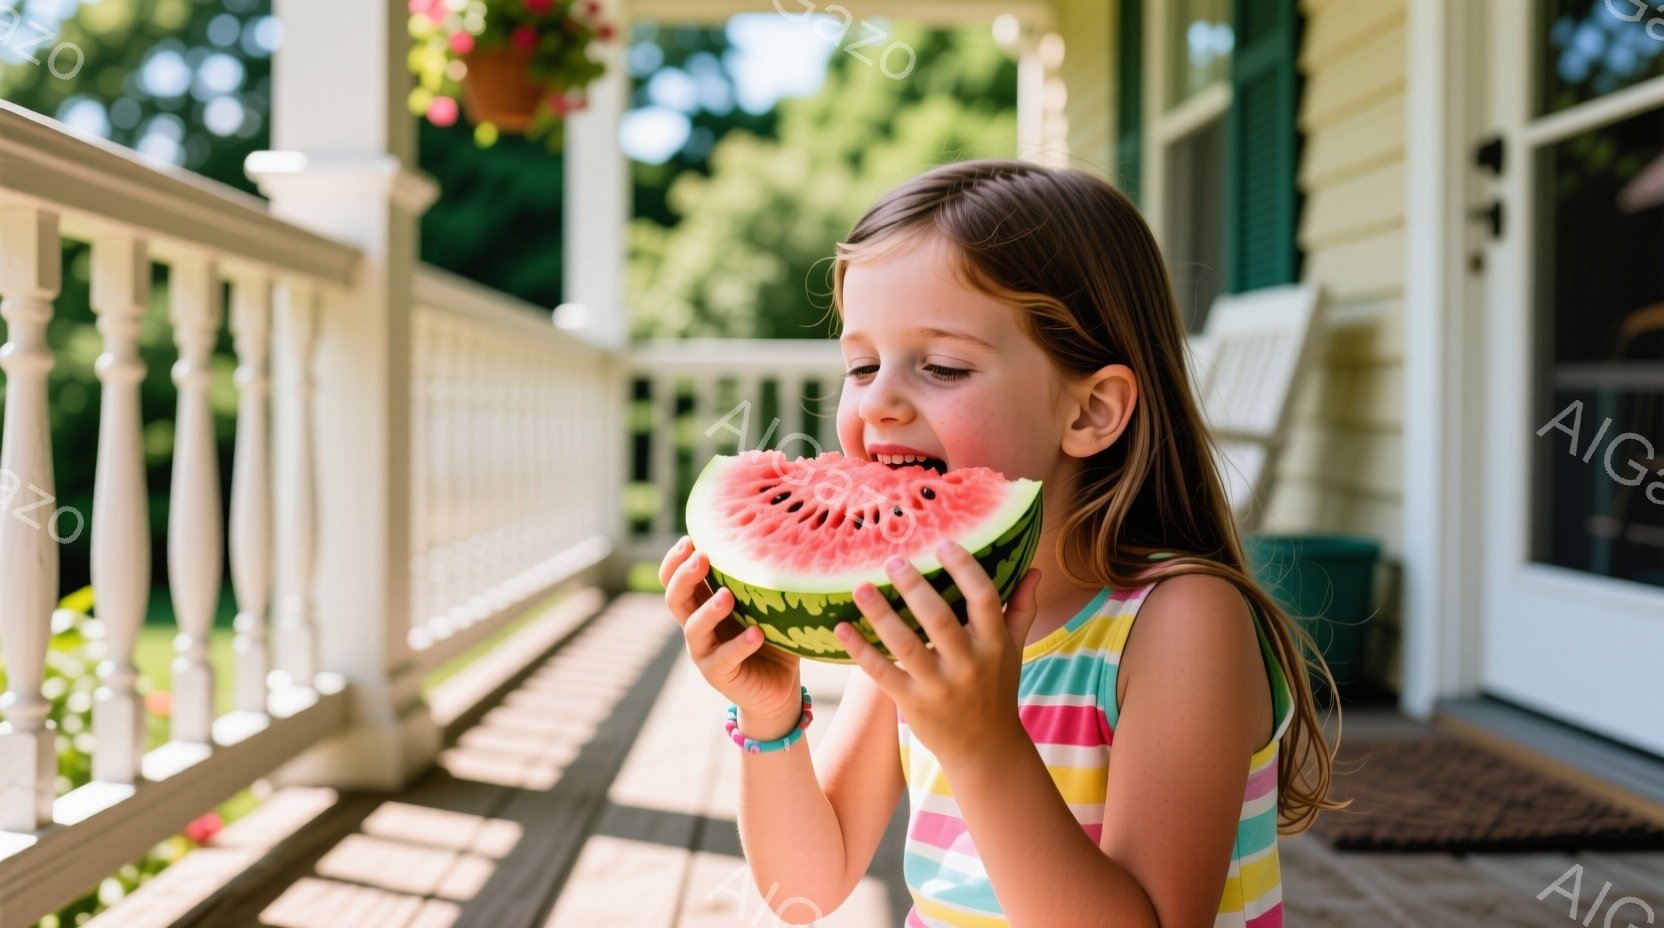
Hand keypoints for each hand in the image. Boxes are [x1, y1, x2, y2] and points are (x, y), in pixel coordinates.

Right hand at [660, 536, 802, 727]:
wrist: (778, 688)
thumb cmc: (774, 638)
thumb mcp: (766, 605)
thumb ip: (763, 582)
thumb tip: (785, 541)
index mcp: (703, 604)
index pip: (673, 579)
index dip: (675, 561)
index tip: (689, 540)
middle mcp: (697, 626)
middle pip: (675, 598)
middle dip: (685, 576)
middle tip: (703, 558)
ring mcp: (704, 652)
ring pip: (694, 628)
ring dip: (709, 611)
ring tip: (727, 597)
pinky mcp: (719, 675)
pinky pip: (725, 658)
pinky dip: (740, 644)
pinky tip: (757, 634)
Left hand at [834, 540, 1042, 767]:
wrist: (986, 749)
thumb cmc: (997, 689)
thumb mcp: (1013, 649)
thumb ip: (1021, 609)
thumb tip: (1035, 570)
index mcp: (994, 644)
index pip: (984, 598)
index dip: (964, 568)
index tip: (943, 543)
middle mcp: (968, 664)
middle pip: (939, 619)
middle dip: (914, 587)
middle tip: (893, 560)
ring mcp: (939, 686)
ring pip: (906, 645)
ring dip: (881, 614)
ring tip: (861, 586)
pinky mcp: (913, 703)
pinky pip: (882, 673)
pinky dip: (860, 650)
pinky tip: (841, 627)